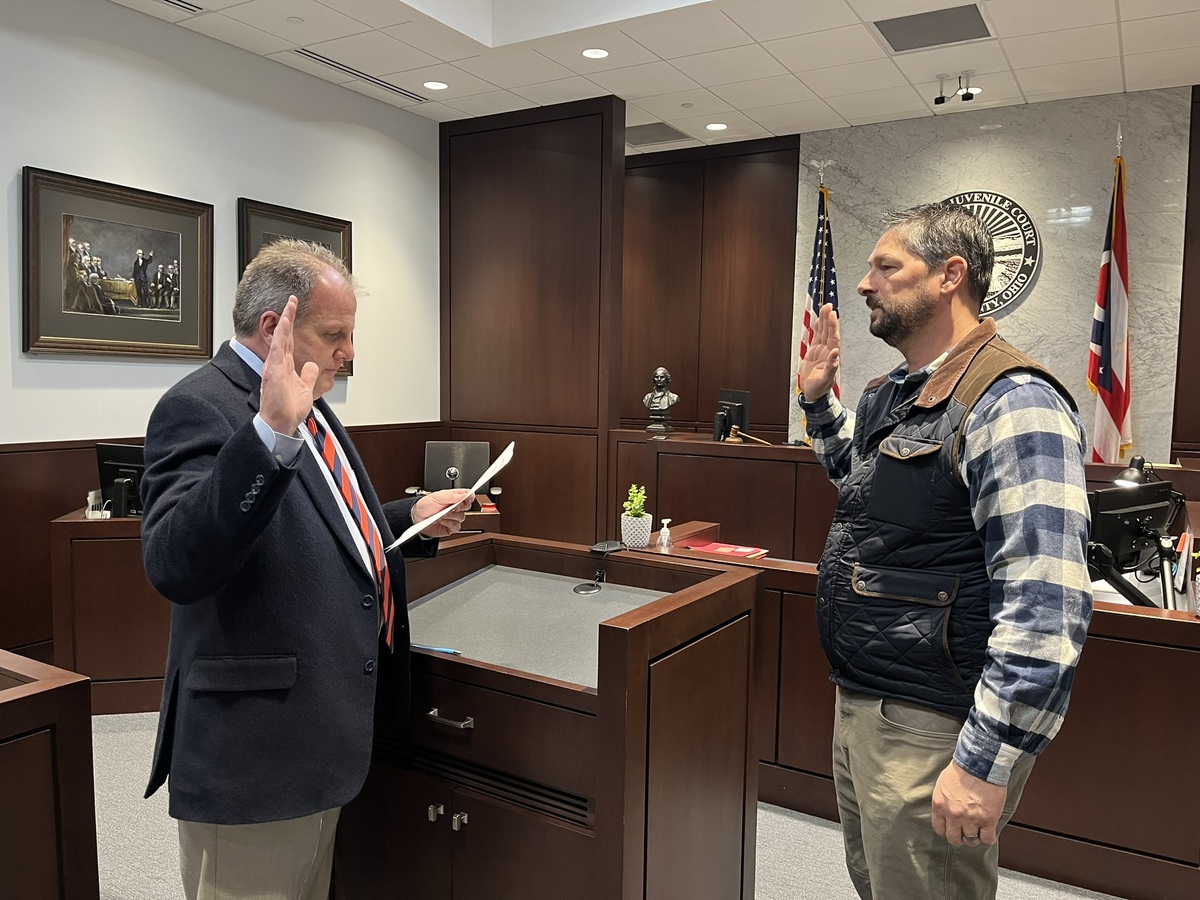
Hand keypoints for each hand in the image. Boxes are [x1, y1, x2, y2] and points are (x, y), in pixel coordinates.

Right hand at [259, 296, 318, 434]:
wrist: (281, 424)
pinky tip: (284, 324)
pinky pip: (276, 350)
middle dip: (287, 316)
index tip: (295, 309)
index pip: (289, 340)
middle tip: (292, 299)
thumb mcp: (304, 388)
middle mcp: (277, 363)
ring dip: (284, 321)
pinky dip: (280, 336)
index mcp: (284, 366)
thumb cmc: (288, 410)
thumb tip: (313, 364)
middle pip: (283, 334)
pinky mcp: (272, 372)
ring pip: (279, 338)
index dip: (292, 325)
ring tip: (289, 305)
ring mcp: (274, 366)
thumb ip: (307, 375)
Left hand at [412, 489, 473, 537]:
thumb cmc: (425, 505)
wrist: (417, 518)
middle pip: (467, 507)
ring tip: (441, 514)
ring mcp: (453, 517)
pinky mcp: (451, 527)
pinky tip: (442, 521)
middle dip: (459, 507)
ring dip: (451, 516)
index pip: (467, 495)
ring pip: (462, 517)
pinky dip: (449, 524)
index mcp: (453, 497)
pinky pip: (457, 526)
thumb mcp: (437, 497)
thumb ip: (452, 495)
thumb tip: (465, 494)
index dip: (470, 496)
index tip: (468, 498)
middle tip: (450, 507)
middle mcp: (455, 507)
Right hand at [799, 303, 840, 400]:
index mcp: (832, 356)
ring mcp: (821, 350)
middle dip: (828, 319)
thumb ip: (831, 366)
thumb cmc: (820, 388)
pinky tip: (818, 320)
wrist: (813, 393)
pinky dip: (817, 328)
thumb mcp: (825, 380)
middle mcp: (827, 351)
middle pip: (828, 332)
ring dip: (824, 320)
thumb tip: (835, 353)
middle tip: (828, 306)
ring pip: (822, 332)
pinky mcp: (814, 352)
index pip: (833, 337)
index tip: (832, 315)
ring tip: (824, 308)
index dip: (833, 326)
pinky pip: (816, 337)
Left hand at [931, 760, 1007, 846]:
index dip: (947, 831)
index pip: (939, 829)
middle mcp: (953, 815)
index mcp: (939, 805)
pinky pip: (987, 838)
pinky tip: (989, 832)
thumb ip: (943, 800)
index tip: (952, 829)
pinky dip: (988, 838)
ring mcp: (970, 819)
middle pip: (954, 838)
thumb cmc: (962, 769)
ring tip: (978, 831)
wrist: (980, 763)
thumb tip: (945, 809)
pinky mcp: (988, 819)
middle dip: (960, 837)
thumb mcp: (943, 784)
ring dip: (975, 837)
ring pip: (971, 840)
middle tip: (965, 833)